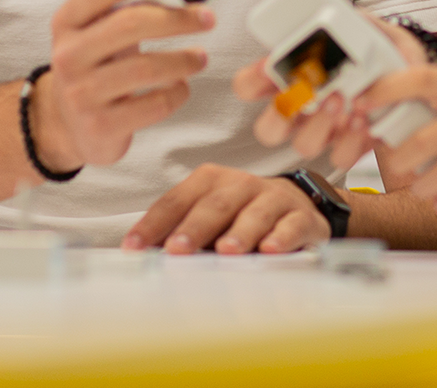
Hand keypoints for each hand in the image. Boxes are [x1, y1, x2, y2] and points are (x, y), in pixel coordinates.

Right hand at [32, 0, 212, 172]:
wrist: (70, 123)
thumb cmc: (96, 65)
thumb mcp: (103, 26)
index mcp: (67, 23)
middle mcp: (69, 55)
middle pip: (129, 24)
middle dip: (176, 18)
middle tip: (206, 18)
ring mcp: (82, 93)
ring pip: (145, 68)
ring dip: (183, 59)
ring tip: (200, 57)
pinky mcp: (101, 125)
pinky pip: (153, 104)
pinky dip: (176, 92)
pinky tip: (180, 86)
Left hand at [123, 163, 330, 253]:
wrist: (295, 207)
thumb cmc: (241, 216)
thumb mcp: (209, 219)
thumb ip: (180, 233)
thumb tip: (144, 255)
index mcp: (210, 181)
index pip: (177, 201)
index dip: (154, 224)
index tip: (135, 247)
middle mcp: (240, 184)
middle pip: (214, 205)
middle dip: (194, 228)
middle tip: (177, 249)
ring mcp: (272, 198)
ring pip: (255, 213)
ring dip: (239, 232)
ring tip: (226, 251)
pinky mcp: (301, 216)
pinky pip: (291, 225)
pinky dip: (281, 237)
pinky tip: (270, 249)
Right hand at [232, 16, 424, 163]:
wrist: (420, 80)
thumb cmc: (386, 51)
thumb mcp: (372, 27)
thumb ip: (356, 21)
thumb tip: (344, 21)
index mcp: (294, 77)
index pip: (249, 86)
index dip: (252, 80)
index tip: (270, 65)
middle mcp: (303, 109)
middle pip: (267, 129)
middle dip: (281, 114)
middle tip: (306, 90)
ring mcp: (327, 131)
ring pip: (303, 145)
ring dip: (320, 125)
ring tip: (342, 100)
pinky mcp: (353, 147)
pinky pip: (342, 158)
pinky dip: (352, 141)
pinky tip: (366, 120)